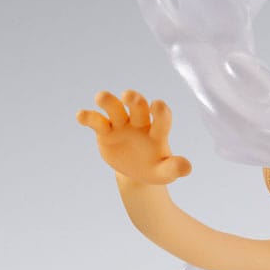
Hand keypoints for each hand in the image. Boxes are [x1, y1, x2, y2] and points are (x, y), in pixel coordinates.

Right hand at [77, 90, 191, 184]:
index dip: (160, 111)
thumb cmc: (155, 167)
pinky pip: (95, 120)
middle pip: (136, 105)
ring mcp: (121, 125)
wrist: (137, 171)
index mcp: (157, 131)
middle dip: (133, 99)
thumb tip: (187, 168)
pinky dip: (88, 116)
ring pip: (114, 107)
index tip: (157, 106)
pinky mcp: (105, 131)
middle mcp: (139, 123)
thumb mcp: (165, 172)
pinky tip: (81, 116)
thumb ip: (174, 168)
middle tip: (129, 97)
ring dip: (108, 100)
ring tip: (101, 98)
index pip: (161, 117)